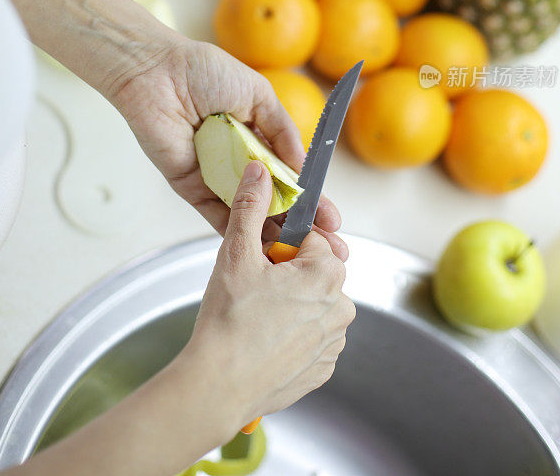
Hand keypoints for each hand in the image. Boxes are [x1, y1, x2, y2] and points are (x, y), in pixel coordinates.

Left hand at [109, 34, 346, 258]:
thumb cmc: (205, 71)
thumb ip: (282, 130)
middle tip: (320, 241)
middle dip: (296, 219)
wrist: (157, 72)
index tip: (330, 217)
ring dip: (270, 228)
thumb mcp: (258, 93)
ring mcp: (215, 175)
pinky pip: (215, 213)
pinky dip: (236, 229)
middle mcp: (238, 158)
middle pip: (271, 197)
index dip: (310, 196)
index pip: (288, 172)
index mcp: (256, 135)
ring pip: (247, 210)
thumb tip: (302, 166)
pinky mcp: (190, 186)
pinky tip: (259, 243)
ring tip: (294, 247)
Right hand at [179, 161, 355, 429]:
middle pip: (314, 271)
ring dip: (292, 304)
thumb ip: (250, 207)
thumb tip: (259, 173)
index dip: (281, 245)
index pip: (311, 239)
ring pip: (314, 304)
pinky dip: (293, 335)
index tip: (261, 259)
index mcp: (327, 273)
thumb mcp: (236, 253)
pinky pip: (312, 338)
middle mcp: (341, 306)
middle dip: (288, 273)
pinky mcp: (323, 368)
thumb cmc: (229, 322)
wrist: (218, 387)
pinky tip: (265, 340)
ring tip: (256, 317)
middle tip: (254, 288)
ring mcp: (334, 342)